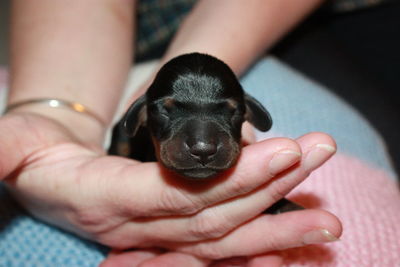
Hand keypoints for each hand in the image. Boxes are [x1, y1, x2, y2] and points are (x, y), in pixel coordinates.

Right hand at [0, 113, 340, 263]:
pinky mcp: (172, 234)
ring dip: (278, 220)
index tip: (280, 152)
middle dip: (272, 184)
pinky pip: (221, 246)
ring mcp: (159, 236)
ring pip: (227, 233)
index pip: (177, 195)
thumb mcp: (12, 148)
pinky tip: (295, 238)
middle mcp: (139, 226)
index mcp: (106, 202)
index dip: (230, 178)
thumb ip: (8, 151)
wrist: (46, 174)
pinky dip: (260, 242)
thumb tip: (2, 149)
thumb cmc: (32, 157)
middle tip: (320, 153)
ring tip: (326, 216)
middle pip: (216, 211)